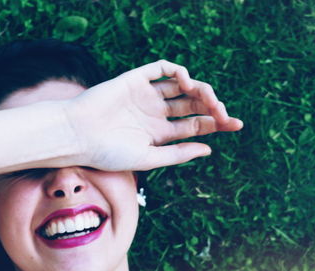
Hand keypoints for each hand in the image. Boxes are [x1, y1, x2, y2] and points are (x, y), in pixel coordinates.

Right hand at [64, 60, 242, 171]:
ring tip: (207, 99)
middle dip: (212, 106)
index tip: (236, 124)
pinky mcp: (136, 79)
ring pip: (183, 86)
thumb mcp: (147, 158)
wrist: (77, 134)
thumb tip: (209, 149)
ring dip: (200, 90)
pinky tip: (187, 83)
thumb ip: (177, 154)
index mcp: (158, 133)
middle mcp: (155, 113)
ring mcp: (146, 95)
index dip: (216, 123)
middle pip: (193, 104)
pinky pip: (163, 68)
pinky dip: (179, 72)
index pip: (194, 124)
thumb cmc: (106, 152)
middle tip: (224, 113)